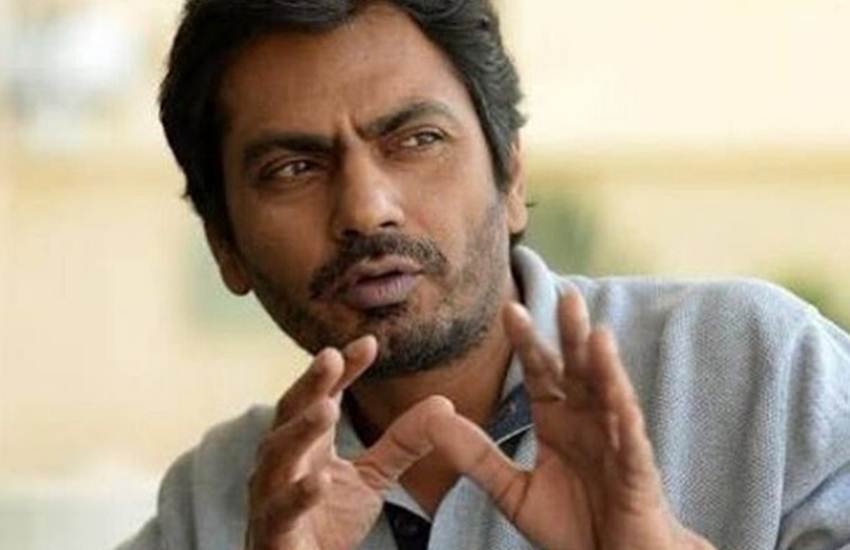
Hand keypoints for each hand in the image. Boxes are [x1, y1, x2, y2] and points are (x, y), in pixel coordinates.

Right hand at [245, 335, 453, 549]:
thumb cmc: (326, 520)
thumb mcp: (372, 477)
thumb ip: (401, 442)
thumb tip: (443, 403)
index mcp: (308, 442)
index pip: (323, 395)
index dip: (343, 370)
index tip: (368, 342)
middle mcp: (284, 459)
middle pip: (290, 412)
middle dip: (310, 384)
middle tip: (331, 357)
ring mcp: (272, 493)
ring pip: (277, 455)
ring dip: (299, 430)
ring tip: (326, 409)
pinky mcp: (273, 531)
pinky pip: (281, 509)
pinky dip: (299, 494)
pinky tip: (321, 480)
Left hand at [428, 291, 714, 549]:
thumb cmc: (570, 525)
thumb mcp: (510, 491)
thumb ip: (475, 455)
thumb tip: (432, 418)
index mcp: (557, 421)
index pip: (541, 373)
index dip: (527, 342)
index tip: (507, 309)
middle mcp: (587, 421)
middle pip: (578, 370)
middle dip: (571, 335)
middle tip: (564, 294)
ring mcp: (615, 442)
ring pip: (608, 393)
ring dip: (602, 363)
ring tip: (595, 330)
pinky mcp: (637, 470)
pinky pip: (629, 437)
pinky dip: (623, 411)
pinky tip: (617, 389)